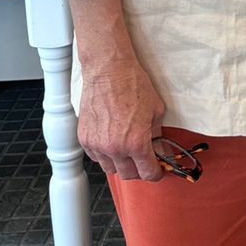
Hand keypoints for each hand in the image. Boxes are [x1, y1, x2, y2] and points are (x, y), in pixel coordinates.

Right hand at [76, 51, 168, 182]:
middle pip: (128, 175)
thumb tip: (161, 149)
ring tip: (127, 150)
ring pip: (110, 169)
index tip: (158, 171)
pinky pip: (96, 157)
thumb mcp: (156, 109)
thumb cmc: (132, 84)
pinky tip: (112, 142)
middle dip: (139, 169)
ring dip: (121, 164)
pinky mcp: (85, 139)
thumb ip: (158, 135)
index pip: (147, 173)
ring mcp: (98, 145)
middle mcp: (115, 148)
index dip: (156, 173)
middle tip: (144, 159)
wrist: (109, 70)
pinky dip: (105, 155)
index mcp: (136, 142)